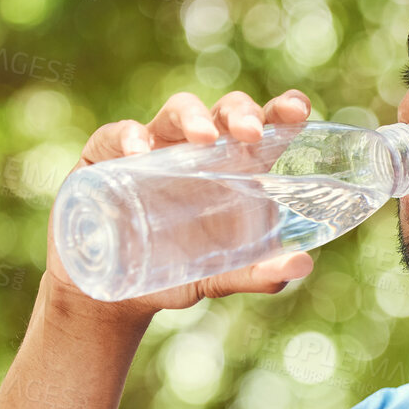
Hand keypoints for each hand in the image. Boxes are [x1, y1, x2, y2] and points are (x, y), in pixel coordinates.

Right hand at [43, 89, 317, 325]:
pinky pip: (117, 135)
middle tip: (250, 134)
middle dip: (240, 113)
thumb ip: (259, 273)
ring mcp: (153, 147)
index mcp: (234, 168)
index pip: (264, 127)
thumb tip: (302, 264)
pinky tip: (138, 151)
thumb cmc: (176, 273)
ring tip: (203, 137)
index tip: (297, 110)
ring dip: (193, 117)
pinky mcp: (107, 156)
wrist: (114, 298)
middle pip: (224, 112)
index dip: (282, 110)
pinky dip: (128, 136)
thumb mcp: (220, 276)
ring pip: (176, 112)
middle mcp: (196, 149)